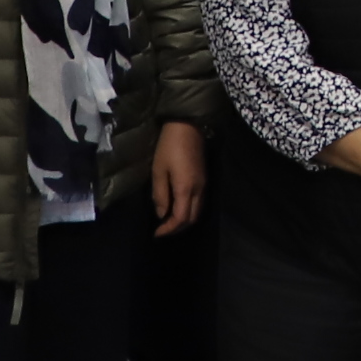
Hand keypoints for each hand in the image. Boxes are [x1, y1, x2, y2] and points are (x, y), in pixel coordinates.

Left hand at [150, 120, 206, 235]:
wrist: (187, 126)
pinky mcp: (204, 179)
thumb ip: (160, 195)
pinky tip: (178, 207)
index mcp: (186, 189)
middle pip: (192, 219)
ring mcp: (204, 185)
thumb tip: (161, 215)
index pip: (180, 218)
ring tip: (169, 221)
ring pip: (198, 212)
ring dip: (184, 221)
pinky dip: (189, 211)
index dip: (168, 229)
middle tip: (162, 230)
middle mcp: (199, 190)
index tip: (156, 234)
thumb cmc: (169, 147)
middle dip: (177, 228)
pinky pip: (199, 203)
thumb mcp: (158, 170)